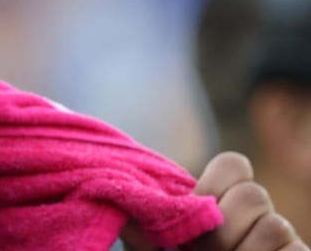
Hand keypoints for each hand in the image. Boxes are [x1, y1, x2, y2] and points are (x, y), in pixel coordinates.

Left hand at [121, 151, 305, 250]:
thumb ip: (145, 225)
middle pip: (254, 194)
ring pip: (275, 225)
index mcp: (225, 200)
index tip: (193, 213)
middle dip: (224, 227)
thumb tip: (125, 211)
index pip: (234, 164)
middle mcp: (258, 214)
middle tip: (201, 250)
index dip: (214, 185)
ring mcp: (281, 237)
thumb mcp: (156, 244)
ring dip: (243, 250)